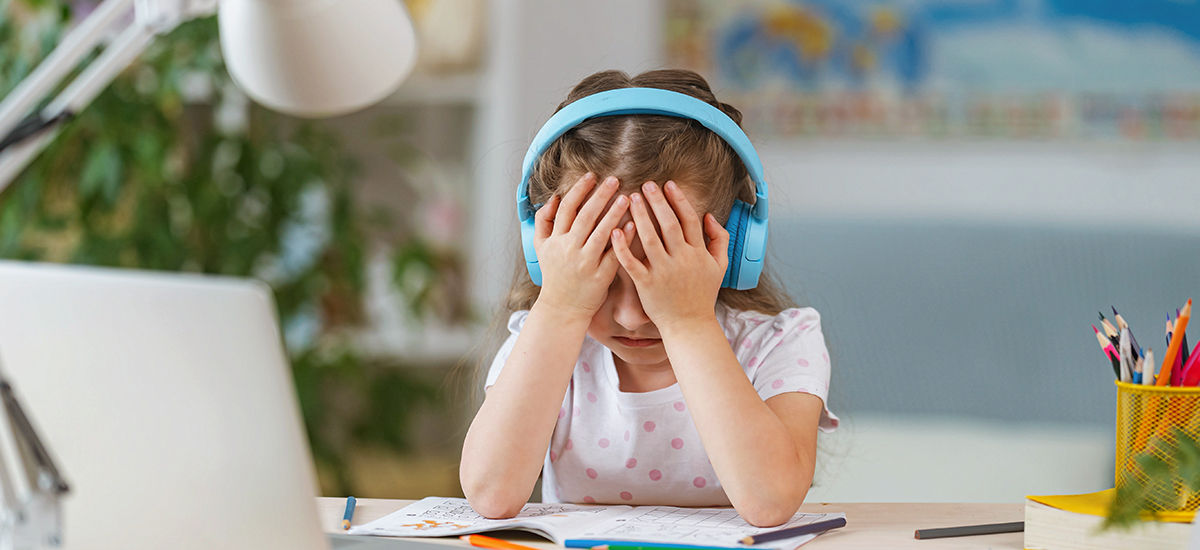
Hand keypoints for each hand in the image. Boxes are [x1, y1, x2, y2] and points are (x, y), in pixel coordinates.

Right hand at [533, 173, 632, 318]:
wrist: (562, 308)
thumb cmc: (555, 275)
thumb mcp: (541, 248)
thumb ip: (544, 221)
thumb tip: (554, 198)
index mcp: (556, 240)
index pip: (567, 209)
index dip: (579, 190)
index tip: (592, 176)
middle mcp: (569, 250)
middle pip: (585, 217)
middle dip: (599, 196)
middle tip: (614, 180)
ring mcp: (585, 263)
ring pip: (601, 234)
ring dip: (614, 214)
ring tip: (627, 198)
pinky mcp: (600, 276)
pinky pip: (614, 254)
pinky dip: (624, 239)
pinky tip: (634, 224)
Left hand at [609, 180, 728, 329]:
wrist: (690, 325)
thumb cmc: (703, 295)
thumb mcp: (720, 266)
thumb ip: (719, 239)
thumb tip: (710, 216)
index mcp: (698, 253)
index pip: (689, 220)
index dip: (679, 200)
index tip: (668, 184)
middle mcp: (681, 260)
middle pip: (669, 224)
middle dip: (657, 202)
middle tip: (646, 184)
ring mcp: (663, 272)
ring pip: (650, 239)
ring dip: (640, 216)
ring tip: (630, 198)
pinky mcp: (647, 284)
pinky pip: (632, 263)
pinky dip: (623, 247)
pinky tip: (616, 230)